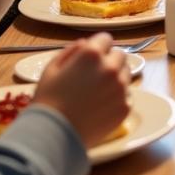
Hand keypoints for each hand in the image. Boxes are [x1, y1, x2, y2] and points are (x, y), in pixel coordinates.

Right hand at [33, 33, 129, 148]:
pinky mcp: (125, 107)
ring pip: (125, 74)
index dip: (98, 47)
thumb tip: (85, 43)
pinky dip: (117, 97)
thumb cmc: (47, 101)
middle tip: (94, 75)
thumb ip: (70, 51)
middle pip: (120, 55)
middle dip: (109, 60)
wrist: (53, 136)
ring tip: (97, 92)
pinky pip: (126, 95)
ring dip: (116, 77)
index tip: (91, 57)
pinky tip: (101, 106)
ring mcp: (121, 88)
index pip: (106, 39)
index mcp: (92, 54)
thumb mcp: (51, 69)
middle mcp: (111, 68)